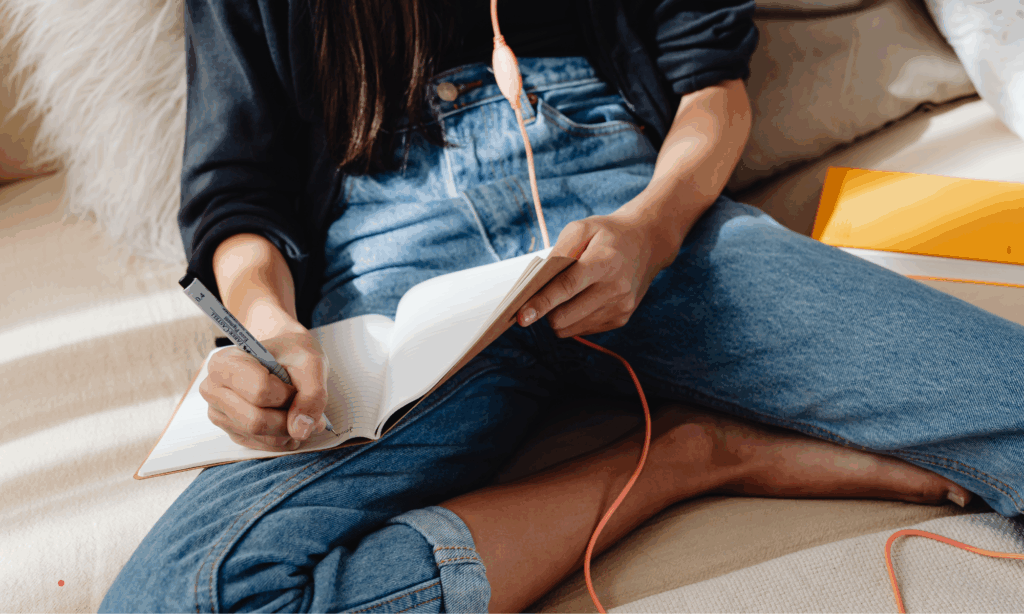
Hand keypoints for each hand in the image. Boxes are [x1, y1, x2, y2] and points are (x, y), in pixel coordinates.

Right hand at [199, 325, 329, 451]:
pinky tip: (290, 422)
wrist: (283, 356)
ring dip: (288, 430)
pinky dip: (282, 438)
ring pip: (258, 436)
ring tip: (299, 413)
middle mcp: (213, 389)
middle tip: (305, 407)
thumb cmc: (292, 354)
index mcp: (224, 363)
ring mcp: (219, 413)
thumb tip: (300, 431)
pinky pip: (260, 445)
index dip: (287, 395)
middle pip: (255, 420)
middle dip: (288, 419)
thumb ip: (312, 394)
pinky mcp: (231, 431)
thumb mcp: (310, 362)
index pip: (259, 391)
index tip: (297, 386)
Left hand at [517, 206, 683, 337]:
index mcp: (604, 262)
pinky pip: (582, 330)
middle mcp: (616, 289)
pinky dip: (574, 318)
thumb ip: (559, 252)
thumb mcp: (581, 229)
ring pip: (571, 328)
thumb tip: (536, 283)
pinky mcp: (621, 319)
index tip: (521, 317)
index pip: (567, 288)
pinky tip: (581, 299)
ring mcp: (621, 307)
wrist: (646, 243)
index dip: (541, 303)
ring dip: (558, 316)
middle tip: (541, 296)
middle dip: (546, 311)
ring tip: (565, 294)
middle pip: (565, 316)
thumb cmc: (607, 235)